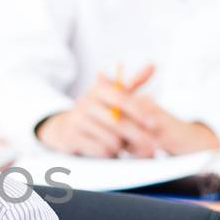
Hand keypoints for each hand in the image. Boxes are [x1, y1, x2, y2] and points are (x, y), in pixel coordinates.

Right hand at [36, 65, 218, 157]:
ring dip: (122, 147)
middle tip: (153, 147)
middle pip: (118, 123)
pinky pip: (100, 151)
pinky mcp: (71, 138)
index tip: (153, 123)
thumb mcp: (113, 95)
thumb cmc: (97, 110)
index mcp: (98, 89)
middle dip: (137, 136)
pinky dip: (110, 154)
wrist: (65, 127)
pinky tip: (111, 152)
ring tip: (126, 146)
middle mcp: (85, 102)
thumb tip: (153, 65)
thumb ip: (133, 83)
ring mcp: (76, 121)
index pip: (121, 99)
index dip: (139, 111)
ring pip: (110, 140)